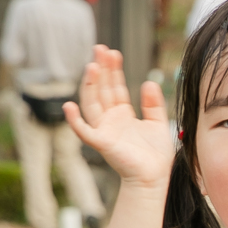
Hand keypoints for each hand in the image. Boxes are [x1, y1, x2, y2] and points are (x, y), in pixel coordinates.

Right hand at [64, 46, 173, 187]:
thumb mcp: (158, 123)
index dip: (113, 70)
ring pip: (92, 103)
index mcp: (122, 114)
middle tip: (100, 48)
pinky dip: (74, 120)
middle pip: (102, 90)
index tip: (112, 52)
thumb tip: (149, 82)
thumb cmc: (155, 155)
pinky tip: (68, 105)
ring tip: (92, 66)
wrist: (154, 178)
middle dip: (102, 70)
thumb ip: (153, 104)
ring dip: (91, 86)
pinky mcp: (101, 143)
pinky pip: (84, 131)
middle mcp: (110, 120)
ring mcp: (104, 130)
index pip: (115, 87)